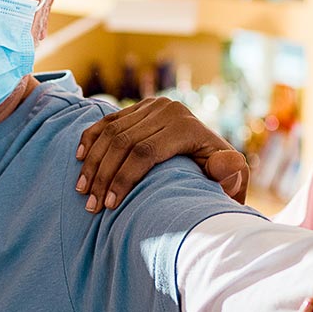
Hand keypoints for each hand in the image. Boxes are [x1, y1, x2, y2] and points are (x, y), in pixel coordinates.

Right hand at [74, 98, 248, 211]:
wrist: (215, 153)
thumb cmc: (221, 175)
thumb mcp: (233, 177)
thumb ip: (231, 174)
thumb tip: (224, 163)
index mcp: (187, 127)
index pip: (144, 152)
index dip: (123, 179)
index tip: (110, 205)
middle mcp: (168, 110)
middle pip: (122, 142)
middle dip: (102, 175)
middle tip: (91, 204)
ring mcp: (152, 106)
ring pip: (110, 132)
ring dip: (92, 162)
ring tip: (82, 189)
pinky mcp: (139, 107)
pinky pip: (107, 121)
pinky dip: (90, 139)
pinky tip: (80, 160)